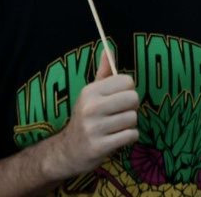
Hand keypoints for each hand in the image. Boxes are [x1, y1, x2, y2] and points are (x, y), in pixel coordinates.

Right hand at [41, 51, 138, 178]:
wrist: (67, 151)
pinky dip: (129, 137)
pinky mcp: (99, 146)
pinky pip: (131, 135)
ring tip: (114, 127)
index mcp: (90, 91)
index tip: (118, 99)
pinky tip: (116, 138)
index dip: (128, 90)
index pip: (127, 81)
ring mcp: (94, 128)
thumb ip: (103, 72)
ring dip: (129, 124)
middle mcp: (90, 107)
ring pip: (133, 118)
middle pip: (133, 98)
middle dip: (131, 107)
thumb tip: (108, 48)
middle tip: (118, 114)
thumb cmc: (86, 118)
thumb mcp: (90, 94)